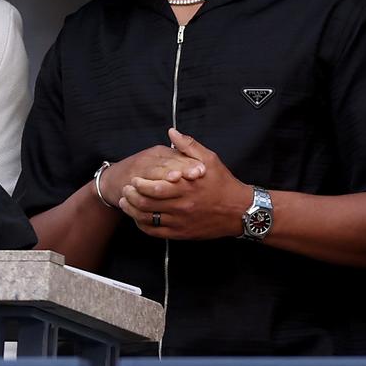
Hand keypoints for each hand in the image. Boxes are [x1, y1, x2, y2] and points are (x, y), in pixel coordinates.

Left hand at [118, 128, 252, 239]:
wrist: (240, 211)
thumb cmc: (224, 184)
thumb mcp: (210, 159)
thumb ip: (189, 146)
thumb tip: (172, 132)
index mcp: (186, 186)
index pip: (154, 187)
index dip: (139, 184)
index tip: (133, 179)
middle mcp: (182, 205)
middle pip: (147, 203)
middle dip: (131, 196)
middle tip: (125, 190)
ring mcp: (181, 221)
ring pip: (148, 219)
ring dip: (133, 211)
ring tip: (126, 203)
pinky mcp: (182, 233)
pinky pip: (156, 232)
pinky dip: (143, 225)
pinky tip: (139, 218)